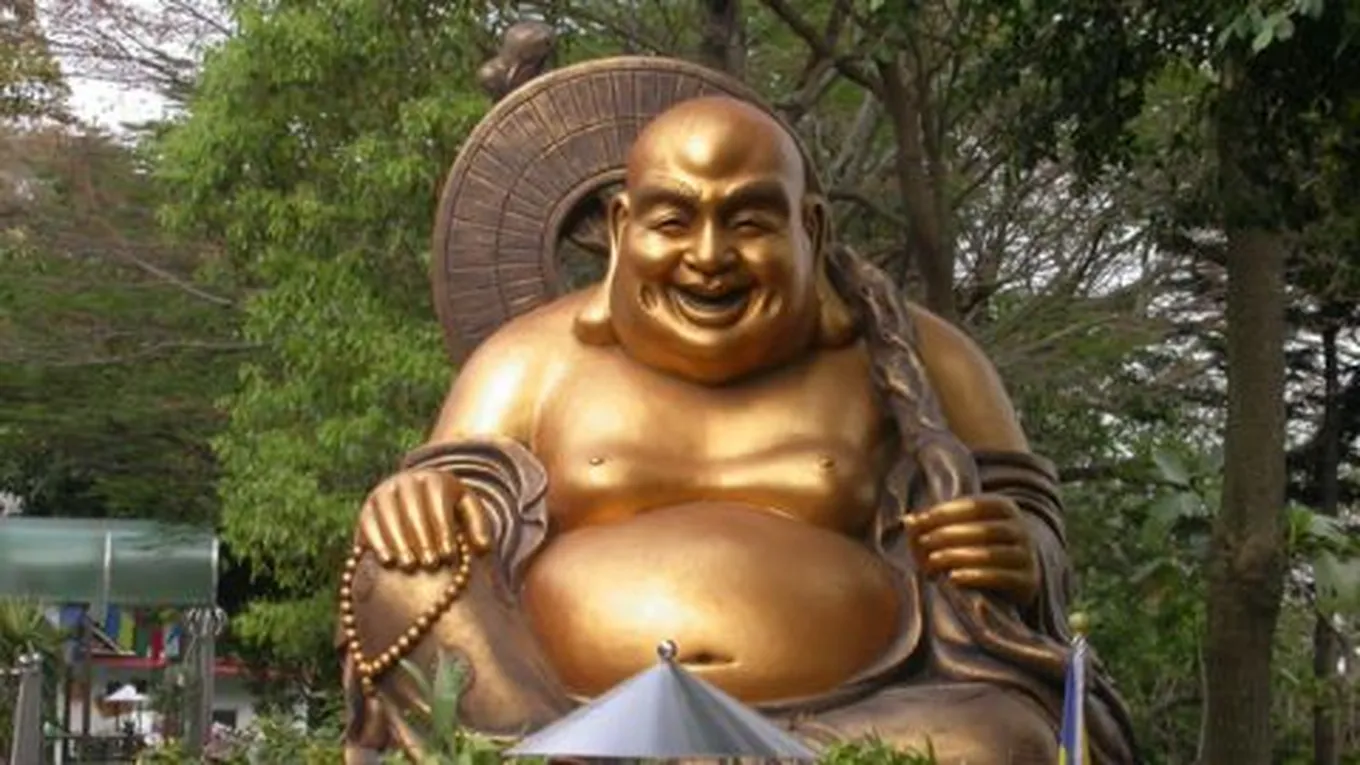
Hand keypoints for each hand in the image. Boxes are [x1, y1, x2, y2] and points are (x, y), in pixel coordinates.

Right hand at [355, 469, 492, 569]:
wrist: (416, 499)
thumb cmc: (448, 508)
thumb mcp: (466, 510)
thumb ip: (478, 526)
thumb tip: (484, 547)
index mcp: (434, 479)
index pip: (438, 505)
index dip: (443, 531)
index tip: (449, 556)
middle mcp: (406, 481)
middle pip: (413, 511)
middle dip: (422, 539)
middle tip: (431, 564)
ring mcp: (384, 492)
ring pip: (390, 517)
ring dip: (400, 543)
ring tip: (410, 566)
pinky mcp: (368, 508)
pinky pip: (370, 523)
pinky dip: (378, 542)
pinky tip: (388, 561)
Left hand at [904, 494, 1039, 606]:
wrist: (1016, 577)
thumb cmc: (978, 547)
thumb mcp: (960, 531)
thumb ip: (934, 525)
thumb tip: (908, 521)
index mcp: (1004, 508)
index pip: (975, 505)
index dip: (946, 512)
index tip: (920, 521)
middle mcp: (1020, 529)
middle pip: (983, 530)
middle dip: (948, 535)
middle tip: (923, 543)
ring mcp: (1027, 556)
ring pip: (991, 554)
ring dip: (957, 556)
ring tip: (932, 561)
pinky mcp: (1028, 582)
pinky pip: (1002, 577)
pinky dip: (975, 577)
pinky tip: (952, 578)